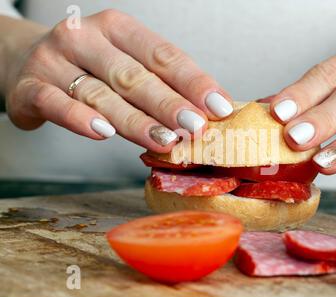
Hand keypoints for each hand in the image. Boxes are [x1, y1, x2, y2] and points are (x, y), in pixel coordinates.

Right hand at [3, 10, 232, 152]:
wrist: (27, 63)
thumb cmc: (90, 68)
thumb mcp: (125, 65)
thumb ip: (159, 84)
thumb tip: (207, 113)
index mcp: (118, 28)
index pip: (162, 55)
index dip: (193, 81)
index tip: (220, 106)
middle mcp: (85, 38)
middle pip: (135, 76)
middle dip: (169, 104)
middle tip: (196, 127)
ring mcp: (54, 60)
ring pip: (101, 94)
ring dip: (136, 120)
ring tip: (164, 140)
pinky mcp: (29, 87)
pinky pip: (55, 104)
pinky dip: (79, 119)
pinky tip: (103, 133)